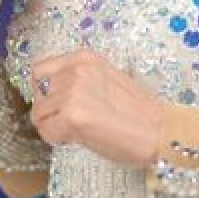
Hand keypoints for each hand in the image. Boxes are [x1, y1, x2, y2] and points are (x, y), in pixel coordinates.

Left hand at [30, 48, 163, 166]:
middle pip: (38, 95)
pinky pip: (47, 132)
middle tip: (75, 123)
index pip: (40, 70)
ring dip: (54, 127)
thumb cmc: (139, 113)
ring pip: (39, 115)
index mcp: (85, 58)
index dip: (46, 92)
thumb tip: (51, 96)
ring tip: (81, 131)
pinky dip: (58, 139)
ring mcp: (73, 91)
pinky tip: (80, 138)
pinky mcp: (72, 115)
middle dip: (51, 112)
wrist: (161, 131)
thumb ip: (79, 81)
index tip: (60, 105)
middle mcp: (76, 69)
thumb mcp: (106, 81)